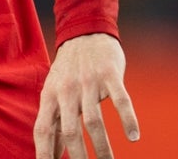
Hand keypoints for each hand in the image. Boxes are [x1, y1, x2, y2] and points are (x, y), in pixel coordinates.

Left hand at [33, 33, 138, 158]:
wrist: (85, 32)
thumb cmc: (68, 71)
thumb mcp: (54, 92)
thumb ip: (54, 122)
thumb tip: (50, 154)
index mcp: (50, 96)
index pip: (43, 130)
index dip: (44, 153)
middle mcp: (67, 90)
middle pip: (70, 130)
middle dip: (79, 157)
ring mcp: (88, 82)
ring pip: (95, 121)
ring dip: (103, 147)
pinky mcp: (109, 74)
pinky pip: (120, 100)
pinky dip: (128, 118)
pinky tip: (133, 136)